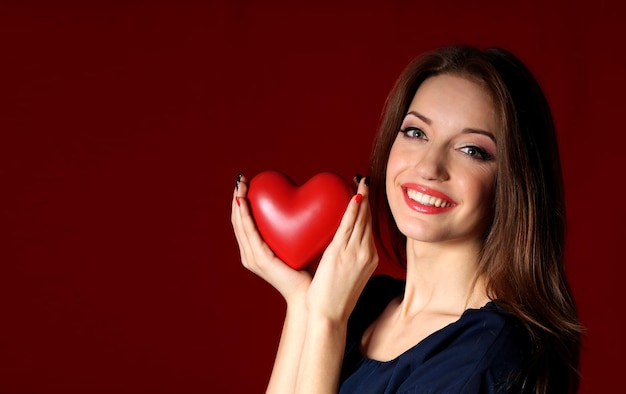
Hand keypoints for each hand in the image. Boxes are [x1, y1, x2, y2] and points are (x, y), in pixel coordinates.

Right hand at [231, 175, 311, 302]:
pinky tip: (244, 202)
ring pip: (239, 225)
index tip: (247, 183)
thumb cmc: (307, 271)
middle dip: (237, 198)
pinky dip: (245, 216)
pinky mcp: (259, 259)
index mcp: (256, 251)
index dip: (242, 202)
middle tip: (242, 179)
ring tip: (241, 186)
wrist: (309, 295)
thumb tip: (303, 205)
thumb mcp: (297, 244)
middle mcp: (250, 254)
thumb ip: (293, 228)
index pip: (244, 223)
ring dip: (238, 203)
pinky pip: (249, 233)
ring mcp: (253, 257)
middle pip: (237, 221)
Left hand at [305, 177, 378, 322]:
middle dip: (367, 199)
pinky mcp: (340, 254)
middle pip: (369, 220)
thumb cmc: (335, 300)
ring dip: (361, 199)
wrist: (330, 315)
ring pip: (361, 220)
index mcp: (369, 259)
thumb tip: (342, 251)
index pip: (370, 228)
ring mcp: (355, 253)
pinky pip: (348, 227)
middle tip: (364, 180)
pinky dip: (352, 211)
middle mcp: (366, 253)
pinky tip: (354, 198)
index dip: (368, 209)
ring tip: (360, 182)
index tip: (365, 194)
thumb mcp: (349, 278)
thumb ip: (349, 261)